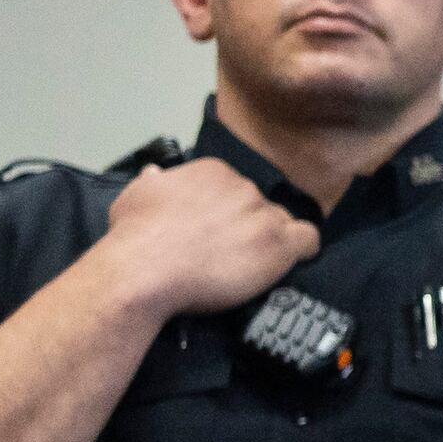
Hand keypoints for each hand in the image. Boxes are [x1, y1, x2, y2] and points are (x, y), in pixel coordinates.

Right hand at [93, 155, 318, 320]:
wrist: (144, 269)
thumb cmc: (134, 237)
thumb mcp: (134, 197)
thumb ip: (152, 182)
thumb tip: (155, 173)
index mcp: (213, 172)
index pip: (235, 189)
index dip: (228, 213)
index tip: (216, 232)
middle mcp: (243, 187)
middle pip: (260, 206)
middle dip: (248, 227)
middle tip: (230, 252)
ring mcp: (263, 214)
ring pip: (282, 224)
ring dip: (271, 242)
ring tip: (251, 264)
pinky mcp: (278, 244)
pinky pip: (308, 240)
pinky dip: (302, 251)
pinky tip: (286, 263)